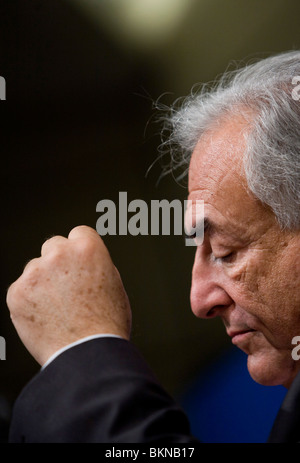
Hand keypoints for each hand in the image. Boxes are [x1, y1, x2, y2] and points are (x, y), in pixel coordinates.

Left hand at [6, 226, 131, 364]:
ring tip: (57, 308)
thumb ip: (96, 265)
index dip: (79, 249)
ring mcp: (35, 273)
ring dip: (42, 282)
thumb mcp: (114, 284)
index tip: (78, 261)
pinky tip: (45, 316)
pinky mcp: (17, 293)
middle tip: (66, 286)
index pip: (78, 233)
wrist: (88, 354)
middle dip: (58, 262)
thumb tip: (84, 262)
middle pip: (53, 246)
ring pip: (35, 268)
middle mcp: (59, 255)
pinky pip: (21, 289)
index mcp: (87, 248)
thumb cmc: (106, 325)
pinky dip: (29, 301)